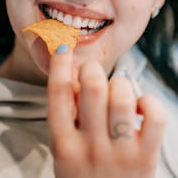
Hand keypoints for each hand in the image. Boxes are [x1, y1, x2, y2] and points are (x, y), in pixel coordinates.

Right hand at [47, 45, 165, 177]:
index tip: (63, 47)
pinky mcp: (146, 158)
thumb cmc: (82, 177)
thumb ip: (66, 115)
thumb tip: (72, 74)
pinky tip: (140, 107)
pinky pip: (155, 115)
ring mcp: (120, 154)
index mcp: (63, 145)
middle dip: (93, 69)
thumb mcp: (63, 151)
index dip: (59, 64)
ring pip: (124, 96)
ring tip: (117, 93)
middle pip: (94, 87)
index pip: (57, 94)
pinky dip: (149, 101)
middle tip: (93, 72)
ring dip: (120, 84)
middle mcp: (90, 148)